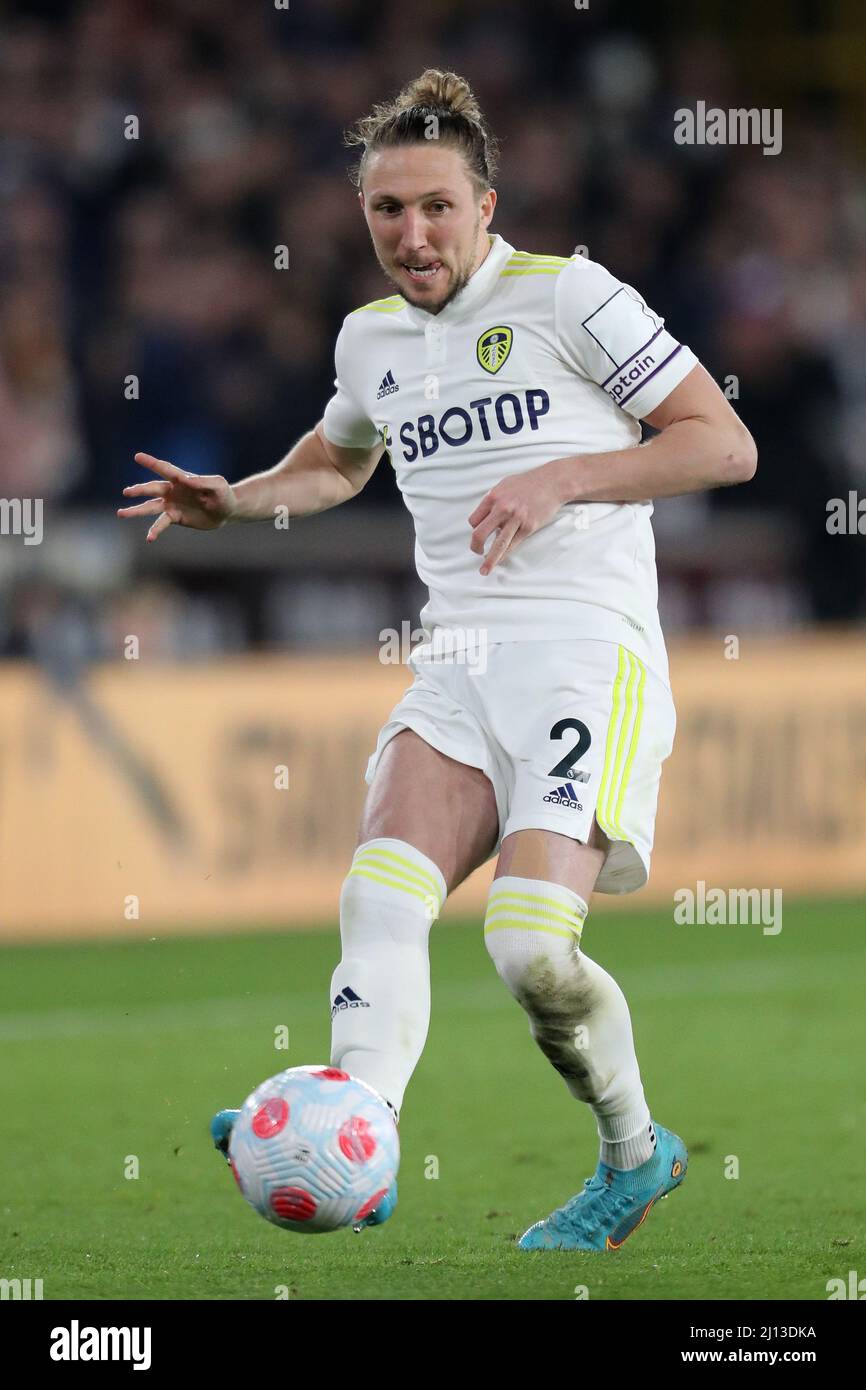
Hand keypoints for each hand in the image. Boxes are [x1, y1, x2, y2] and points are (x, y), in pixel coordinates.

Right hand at [117, 453, 237, 541]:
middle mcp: (173, 490)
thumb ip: (203, 481)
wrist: (227, 511)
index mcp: (182, 479)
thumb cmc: (223, 494)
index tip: (137, 456)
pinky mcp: (175, 517)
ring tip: (121, 514)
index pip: (164, 469)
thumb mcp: (218, 485)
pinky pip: (161, 523)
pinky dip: (154, 531)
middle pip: (152, 489)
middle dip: (139, 490)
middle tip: (126, 492)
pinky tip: (149, 538)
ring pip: (150, 507)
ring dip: (136, 510)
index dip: (151, 463)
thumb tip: (186, 480)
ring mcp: (172, 504)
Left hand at [468, 460, 568, 574]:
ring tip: (484, 570)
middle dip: (475, 546)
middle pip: (480, 534)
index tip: (479, 532)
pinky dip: (505, 554)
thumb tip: (485, 515)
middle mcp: (502, 508)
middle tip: (476, 552)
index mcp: (493, 497)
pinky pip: (513, 545)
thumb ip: (493, 500)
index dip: (474, 528)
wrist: (552, 482)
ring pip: (497, 544)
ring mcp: (516, 519)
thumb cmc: (528, 483)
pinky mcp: (529, 527)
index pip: (474, 520)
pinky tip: (501, 560)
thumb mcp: (504, 485)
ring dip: (489, 559)